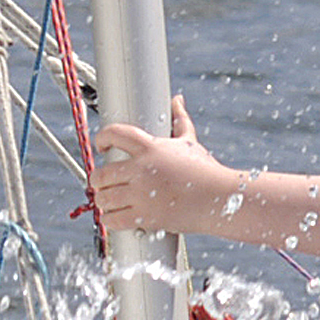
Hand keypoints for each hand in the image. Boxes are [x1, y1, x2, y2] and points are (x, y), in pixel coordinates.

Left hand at [92, 95, 229, 235]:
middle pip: (101, 173)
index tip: (101, 146)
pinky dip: (109, 219)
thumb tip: (177, 100)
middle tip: (103, 182)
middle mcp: (142, 170)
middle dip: (98, 179)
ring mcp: (142, 194)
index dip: (101, 138)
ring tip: (107, 199)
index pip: (114, 134)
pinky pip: (113, 220)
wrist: (221, 199)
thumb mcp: (190, 142)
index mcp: (151, 147)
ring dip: (102, 199)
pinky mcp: (146, 217)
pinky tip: (113, 216)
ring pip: (103, 198)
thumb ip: (179, 120)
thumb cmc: (206, 170)